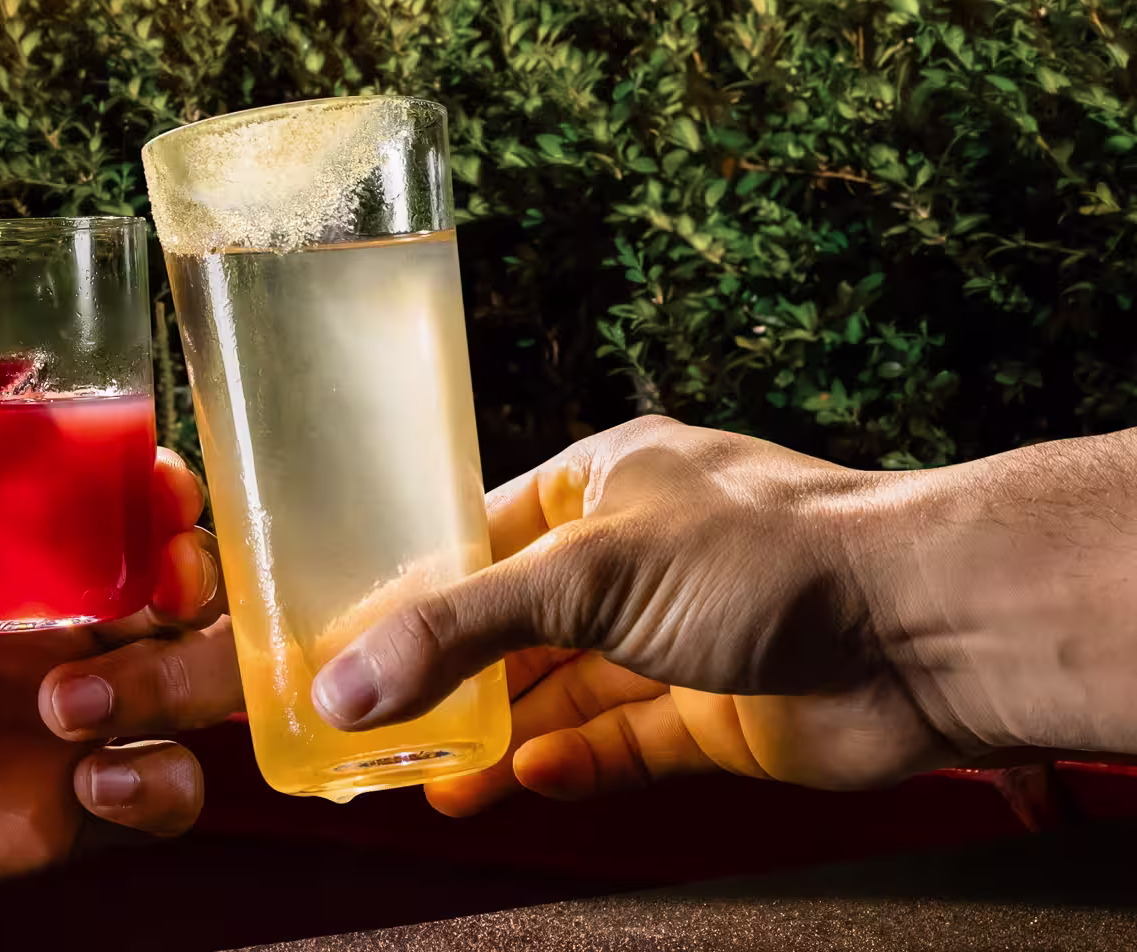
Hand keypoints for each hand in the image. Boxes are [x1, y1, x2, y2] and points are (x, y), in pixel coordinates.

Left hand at [0, 448, 224, 906]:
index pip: (107, 497)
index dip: (153, 487)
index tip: (156, 485)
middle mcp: (44, 620)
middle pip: (179, 586)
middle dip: (194, 581)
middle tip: (157, 589)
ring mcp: (55, 717)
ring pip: (192, 685)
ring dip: (173, 682)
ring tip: (73, 702)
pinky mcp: (48, 813)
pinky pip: (156, 800)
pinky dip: (159, 789)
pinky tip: (93, 784)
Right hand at [309, 415, 966, 814]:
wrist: (922, 629)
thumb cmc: (770, 554)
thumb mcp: (584, 573)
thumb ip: (459, 631)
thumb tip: (347, 684)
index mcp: (601, 483)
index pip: (476, 537)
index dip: (408, 590)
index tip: (341, 640)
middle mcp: (637, 556)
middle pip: (516, 622)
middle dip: (449, 676)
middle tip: (374, 724)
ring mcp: (678, 637)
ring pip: (564, 692)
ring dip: (499, 733)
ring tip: (426, 780)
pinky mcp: (717, 714)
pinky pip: (624, 743)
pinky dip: (572, 762)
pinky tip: (523, 781)